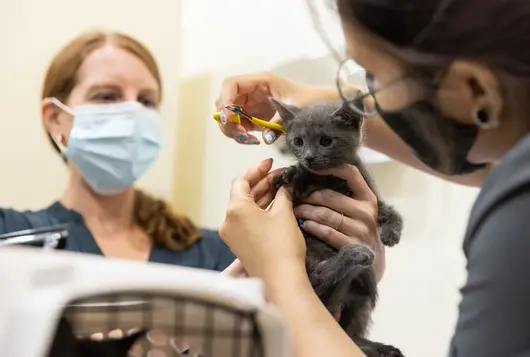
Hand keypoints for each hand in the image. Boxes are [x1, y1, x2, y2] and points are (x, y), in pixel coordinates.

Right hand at [215, 72, 337, 144]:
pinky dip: (240, 134)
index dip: (225, 100)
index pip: (231, 84)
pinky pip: (238, 125)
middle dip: (227, 120)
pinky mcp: (252, 116)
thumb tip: (265, 137)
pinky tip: (253, 140)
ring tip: (249, 140)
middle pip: (225, 101)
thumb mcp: (294, 109)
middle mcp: (251, 91)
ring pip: (229, 115)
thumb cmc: (308, 100)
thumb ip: (278, 122)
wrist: (318, 106)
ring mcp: (250, 103)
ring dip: (232, 129)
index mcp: (260, 81)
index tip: (229, 118)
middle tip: (241, 134)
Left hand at [219, 158, 306, 282]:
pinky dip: (260, 211)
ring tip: (282, 188)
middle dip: (262, 183)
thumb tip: (284, 186)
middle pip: (242, 194)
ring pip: (245, 208)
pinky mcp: (240, 245)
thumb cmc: (281, 246)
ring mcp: (232, 235)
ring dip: (262, 197)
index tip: (271, 163)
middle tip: (281, 175)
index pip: (241, 180)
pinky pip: (247, 221)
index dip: (257, 170)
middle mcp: (228, 221)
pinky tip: (276, 205)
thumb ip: (282, 195)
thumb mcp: (284, 214)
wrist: (281, 281)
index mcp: (235, 209)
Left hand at [293, 164, 385, 281]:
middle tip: (293, 196)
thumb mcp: (357, 209)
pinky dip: (312, 226)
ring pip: (325, 214)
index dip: (329, 167)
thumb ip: (343, 194)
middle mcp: (366, 212)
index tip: (311, 167)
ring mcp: (361, 230)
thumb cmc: (357, 230)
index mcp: (367, 198)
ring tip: (295, 210)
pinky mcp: (352, 246)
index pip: (350, 173)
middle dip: (307, 195)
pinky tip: (303, 224)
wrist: (370, 262)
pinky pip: (326, 232)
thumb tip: (314, 175)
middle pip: (329, 196)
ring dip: (305, 211)